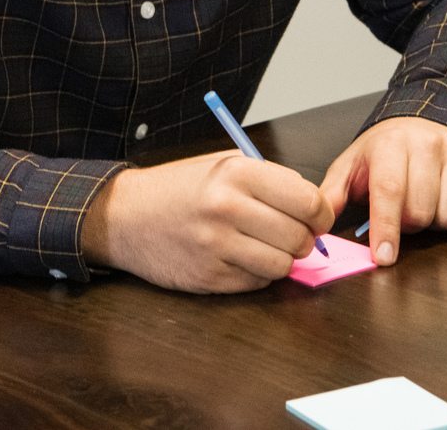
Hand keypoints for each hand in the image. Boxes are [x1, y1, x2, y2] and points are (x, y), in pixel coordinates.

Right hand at [80, 150, 334, 292]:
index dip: (321, 212)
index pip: (307, 200)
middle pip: (299, 237)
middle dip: (305, 239)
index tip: (318, 216)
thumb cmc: (178, 187)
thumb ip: (268, 180)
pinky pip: (257, 282)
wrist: (125, 216)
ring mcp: (217, 246)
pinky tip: (244, 257)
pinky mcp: (208, 277)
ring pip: (282, 265)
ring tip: (268, 246)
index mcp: (237, 173)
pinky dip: (259, 274)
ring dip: (283, 259)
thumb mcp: (222, 163)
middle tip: (296, 234)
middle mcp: (227, 208)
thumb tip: (312, 204)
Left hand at [317, 117, 446, 266]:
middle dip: (408, 225)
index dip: (387, 228)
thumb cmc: (382, 154)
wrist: (417, 125)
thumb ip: (331, 196)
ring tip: (425, 203)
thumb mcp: (350, 168)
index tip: (384, 257)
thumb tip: (315, 223)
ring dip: (435, 223)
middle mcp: (428, 142)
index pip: (390, 191)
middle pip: (421, 212)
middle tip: (402, 211)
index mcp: (391, 144)